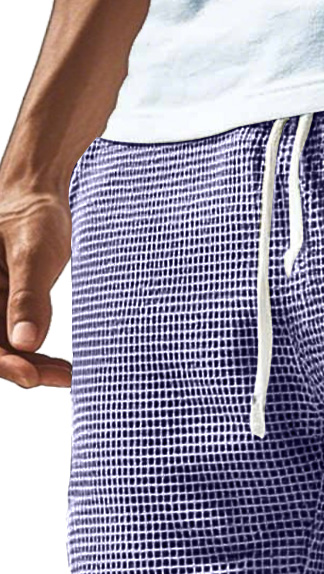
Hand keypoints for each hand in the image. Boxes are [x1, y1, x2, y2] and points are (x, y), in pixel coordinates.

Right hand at [0, 184, 72, 388]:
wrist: (40, 195)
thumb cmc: (32, 214)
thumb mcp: (30, 253)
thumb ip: (28, 296)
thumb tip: (26, 343)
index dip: (1, 362)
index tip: (30, 375)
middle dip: (23, 368)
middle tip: (61, 378)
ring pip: (6, 349)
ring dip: (35, 366)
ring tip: (68, 375)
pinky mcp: (5, 308)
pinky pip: (17, 340)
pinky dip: (39, 356)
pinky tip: (63, 367)